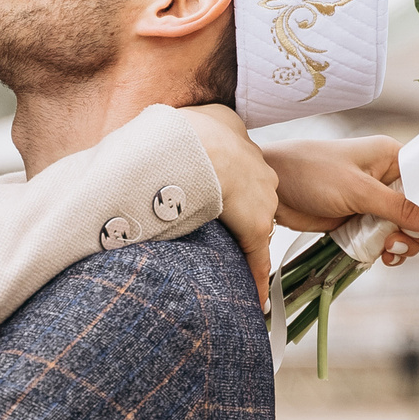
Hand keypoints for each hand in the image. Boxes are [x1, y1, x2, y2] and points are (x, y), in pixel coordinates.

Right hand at [179, 104, 277, 303]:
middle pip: (252, 196)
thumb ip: (183, 128)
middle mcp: (258, 168)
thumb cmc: (179, 130)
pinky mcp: (256, 226)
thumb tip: (157, 138)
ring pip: (253, 224)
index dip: (227, 184)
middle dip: (238, 211)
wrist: (195, 145)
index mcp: (239, 142)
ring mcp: (261, 198)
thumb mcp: (187, 119)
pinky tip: (257, 300)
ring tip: (229, 264)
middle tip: (219, 226)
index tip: (218, 194)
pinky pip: (258, 258)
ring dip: (242, 241)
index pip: (239, 169)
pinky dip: (257, 278)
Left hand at [265, 137, 418, 265]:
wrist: (271, 188)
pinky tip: (381, 257)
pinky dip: (387, 251)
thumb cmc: (311, 173)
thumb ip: (398, 207)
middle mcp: (388, 178)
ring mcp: (374, 201)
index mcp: (392, 157)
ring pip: (406, 229)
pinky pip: (386, 239)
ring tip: (387, 249)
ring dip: (403, 244)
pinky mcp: (360, 220)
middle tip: (400, 241)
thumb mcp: (358, 190)